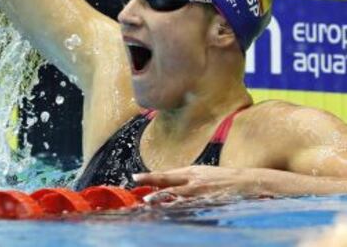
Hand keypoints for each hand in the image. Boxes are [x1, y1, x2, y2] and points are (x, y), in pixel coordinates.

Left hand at [133, 165, 263, 202]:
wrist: (247, 182)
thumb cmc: (225, 180)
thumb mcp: (205, 175)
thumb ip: (189, 180)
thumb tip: (172, 185)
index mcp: (192, 171)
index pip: (167, 173)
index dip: (151, 175)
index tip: (135, 176)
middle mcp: (193, 178)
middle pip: (167, 179)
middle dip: (150, 180)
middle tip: (134, 180)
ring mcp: (200, 190)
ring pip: (175, 193)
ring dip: (160, 197)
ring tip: (147, 200)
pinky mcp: (207, 200)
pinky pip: (188, 205)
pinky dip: (177, 207)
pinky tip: (169, 211)